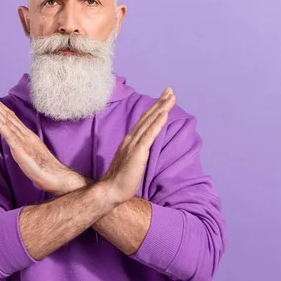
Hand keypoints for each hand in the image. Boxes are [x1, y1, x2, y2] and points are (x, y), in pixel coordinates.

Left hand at [0, 88, 74, 194]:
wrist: (56, 176)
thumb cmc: (44, 169)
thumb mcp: (30, 154)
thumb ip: (23, 146)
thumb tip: (15, 142)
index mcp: (26, 135)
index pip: (11, 117)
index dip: (0, 107)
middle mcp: (24, 134)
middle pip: (7, 115)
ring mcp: (22, 140)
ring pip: (6, 121)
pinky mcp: (21, 149)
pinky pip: (9, 134)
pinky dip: (0, 124)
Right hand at [101, 88, 175, 204]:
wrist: (110, 191)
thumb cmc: (119, 180)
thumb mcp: (128, 162)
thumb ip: (133, 152)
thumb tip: (139, 150)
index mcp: (129, 141)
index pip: (143, 121)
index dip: (154, 108)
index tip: (163, 98)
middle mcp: (130, 139)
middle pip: (147, 117)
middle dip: (160, 102)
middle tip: (170, 90)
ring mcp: (134, 145)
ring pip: (149, 122)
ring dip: (161, 108)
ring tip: (170, 97)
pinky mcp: (138, 153)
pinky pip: (149, 135)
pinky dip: (157, 123)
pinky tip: (164, 113)